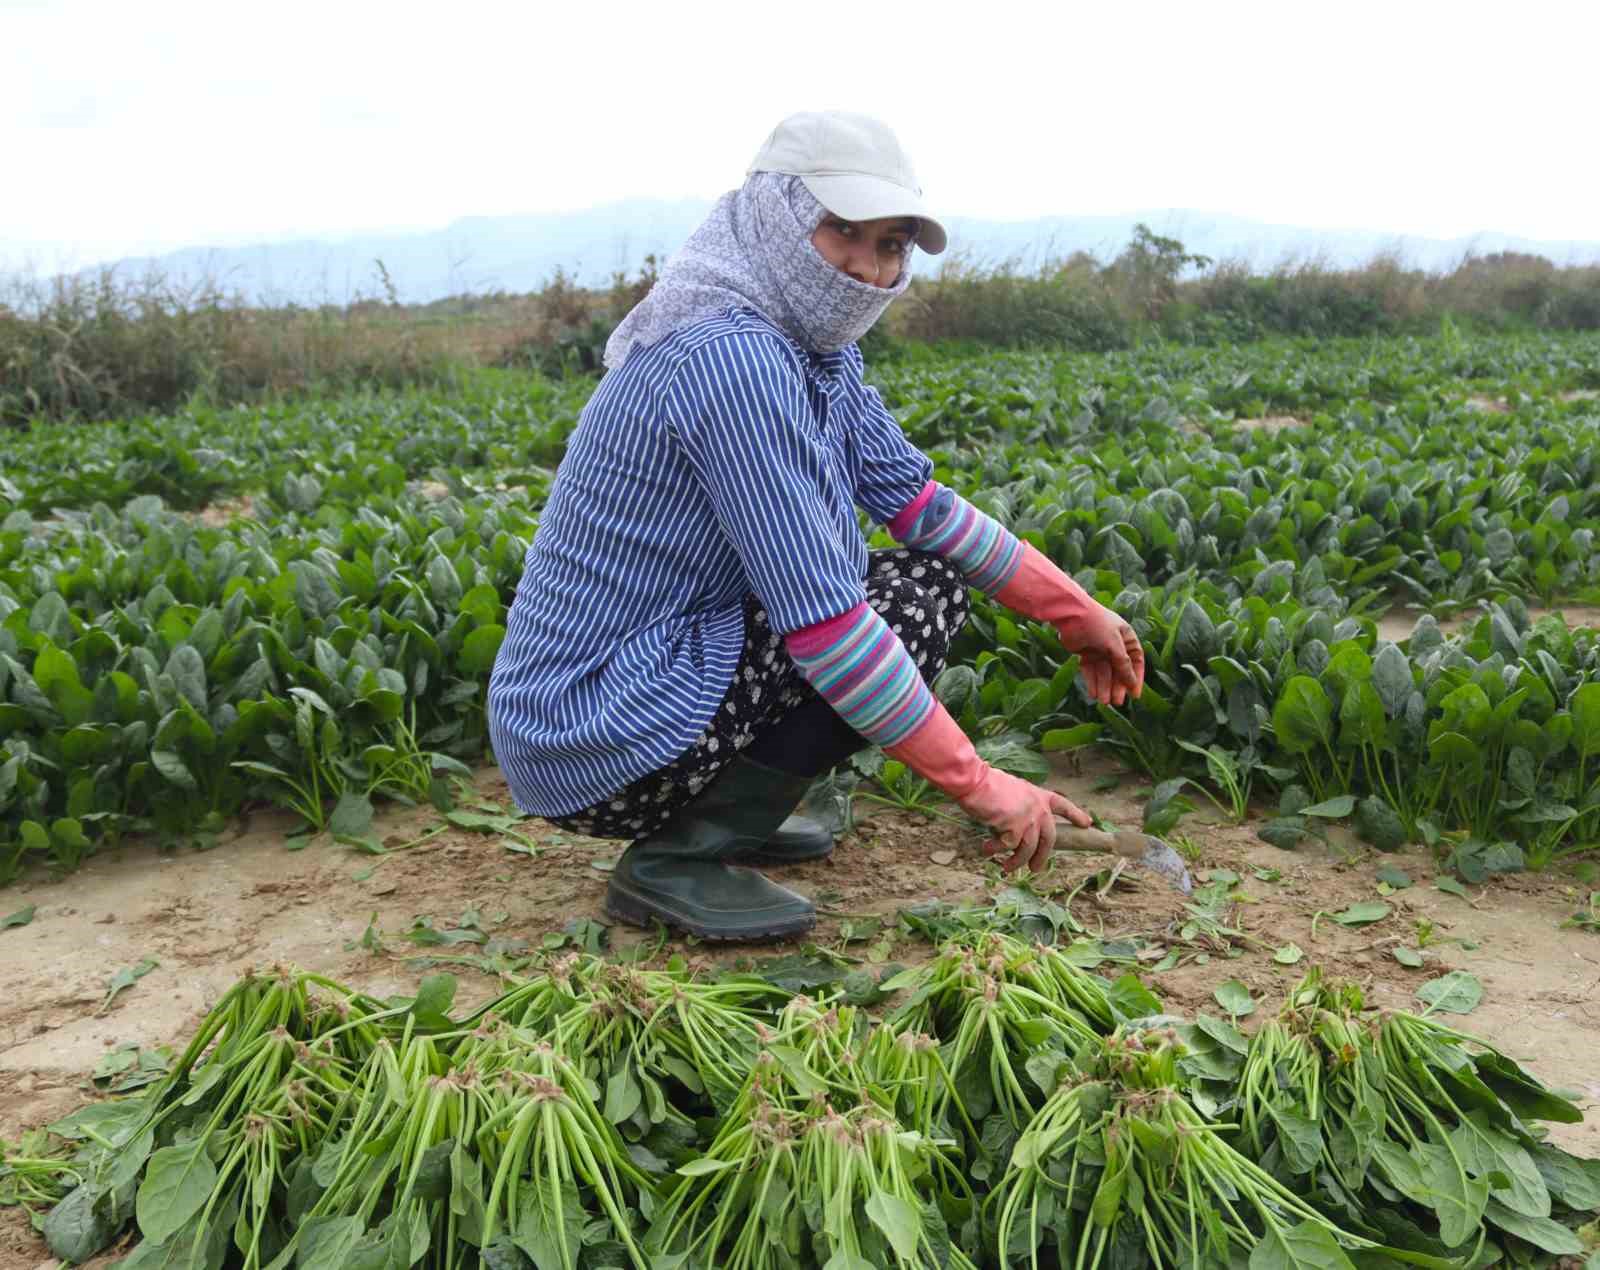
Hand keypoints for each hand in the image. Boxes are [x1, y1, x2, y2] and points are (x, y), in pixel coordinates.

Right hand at [956, 768, 1090, 874]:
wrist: (976, 782)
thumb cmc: (988, 785)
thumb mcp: (1014, 792)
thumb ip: (1023, 808)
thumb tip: (1019, 830)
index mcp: (1040, 796)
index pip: (1063, 806)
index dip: (1076, 815)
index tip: (1086, 824)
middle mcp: (1039, 808)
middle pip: (1049, 839)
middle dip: (1042, 857)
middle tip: (1035, 869)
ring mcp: (1029, 819)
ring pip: (1028, 849)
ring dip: (1017, 862)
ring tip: (1007, 869)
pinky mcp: (1015, 828)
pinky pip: (1007, 847)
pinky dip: (995, 851)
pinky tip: (986, 850)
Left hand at [991, 543, 1144, 706]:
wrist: (1070, 614)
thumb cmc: (1097, 625)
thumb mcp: (1114, 645)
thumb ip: (1123, 665)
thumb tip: (1132, 684)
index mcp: (1126, 637)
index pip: (1136, 661)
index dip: (1136, 677)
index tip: (1135, 695)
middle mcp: (1114, 643)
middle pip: (1118, 669)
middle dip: (1117, 686)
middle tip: (1116, 703)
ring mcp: (1099, 648)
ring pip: (1104, 672)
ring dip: (1104, 687)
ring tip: (1103, 702)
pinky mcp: (1084, 652)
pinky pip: (1090, 670)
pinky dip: (1092, 681)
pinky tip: (1093, 694)